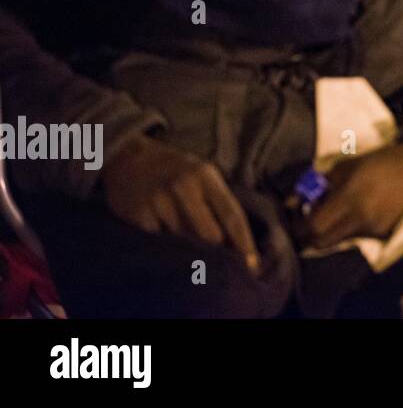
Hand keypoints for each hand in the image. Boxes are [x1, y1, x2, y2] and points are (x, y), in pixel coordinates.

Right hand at [101, 134, 260, 271]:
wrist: (129, 158)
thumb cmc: (175, 171)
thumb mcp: (202, 175)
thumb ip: (218, 202)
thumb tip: (235, 242)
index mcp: (206, 176)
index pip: (232, 215)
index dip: (244, 243)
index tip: (252, 264)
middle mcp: (184, 186)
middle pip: (210, 234)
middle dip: (217, 252)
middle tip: (221, 265)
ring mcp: (159, 200)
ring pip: (184, 242)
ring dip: (190, 252)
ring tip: (191, 255)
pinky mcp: (138, 214)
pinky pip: (159, 243)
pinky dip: (166, 249)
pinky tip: (166, 245)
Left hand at [300, 139, 402, 247]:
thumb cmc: (384, 160)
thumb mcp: (349, 165)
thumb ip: (321, 184)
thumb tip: (292, 201)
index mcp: (350, 196)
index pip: (312, 226)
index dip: (298, 226)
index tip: (294, 218)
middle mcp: (361, 218)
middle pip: (321, 241)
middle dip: (310, 234)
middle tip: (307, 221)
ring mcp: (374, 229)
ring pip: (339, 240)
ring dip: (331, 231)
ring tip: (335, 212)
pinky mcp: (385, 235)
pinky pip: (357, 237)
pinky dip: (350, 229)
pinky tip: (358, 213)